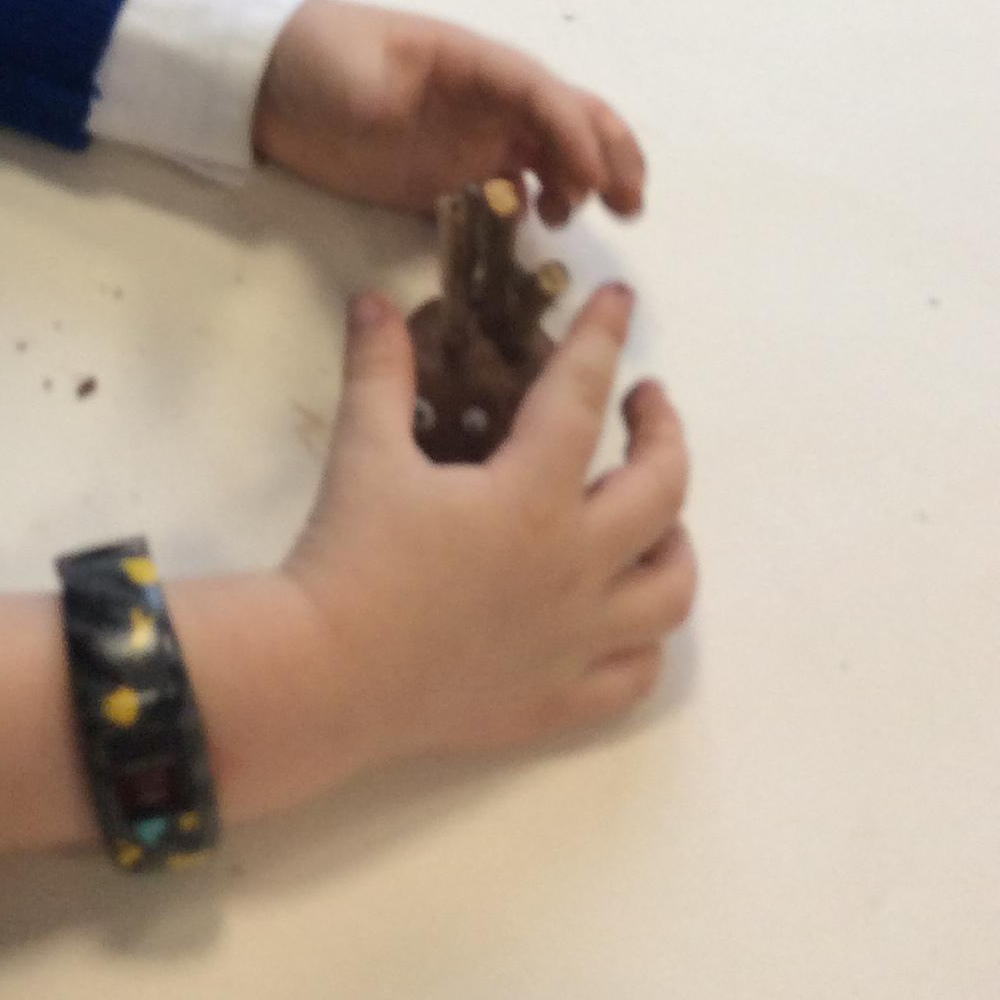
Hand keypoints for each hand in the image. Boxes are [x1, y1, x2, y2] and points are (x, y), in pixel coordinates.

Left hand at [252, 0, 644, 223]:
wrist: (267, 80)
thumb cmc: (318, 58)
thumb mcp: (352, 69)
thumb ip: (393, 95)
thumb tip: (422, 123)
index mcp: (474, 62)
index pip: (543, 93)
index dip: (576, 134)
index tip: (592, 181)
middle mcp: (487, 99)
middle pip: (569, 119)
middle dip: (608, 154)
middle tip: (628, 206)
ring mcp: (471, 138)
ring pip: (550, 156)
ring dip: (580, 182)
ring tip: (574, 220)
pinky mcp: (448, 176)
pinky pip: (508, 192)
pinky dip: (535, 208)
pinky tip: (534, 232)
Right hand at [280, 285, 694, 779]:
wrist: (325, 676)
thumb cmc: (349, 557)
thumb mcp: (363, 451)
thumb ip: (379, 370)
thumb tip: (375, 302)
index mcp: (532, 498)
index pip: (582, 396)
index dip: (601, 337)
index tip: (620, 300)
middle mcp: (576, 567)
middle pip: (663, 492)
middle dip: (664, 434)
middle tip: (643, 404)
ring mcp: (577, 641)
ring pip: (670, 591)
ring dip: (674, 542)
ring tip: (657, 518)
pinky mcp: (560, 699)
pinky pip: (635, 674)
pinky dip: (643, 640)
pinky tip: (623, 616)